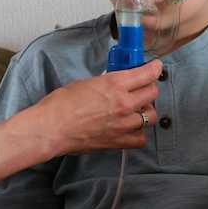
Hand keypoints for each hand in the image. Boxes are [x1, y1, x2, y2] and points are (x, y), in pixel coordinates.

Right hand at [30, 61, 160, 155]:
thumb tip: (117, 84)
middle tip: (142, 88)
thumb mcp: (87, 82)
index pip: (147, 74)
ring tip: (136, 109)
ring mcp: (123, 124)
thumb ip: (107, 83)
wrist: (51, 128)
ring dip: (146, 111)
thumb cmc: (61, 104)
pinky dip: (139, 133)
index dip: (154, 69)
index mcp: (115, 84)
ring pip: (151, 116)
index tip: (156, 67)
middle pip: (152, 93)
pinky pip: (140, 138)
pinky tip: (131, 128)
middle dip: (149, 88)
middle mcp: (124, 103)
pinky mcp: (118, 141)